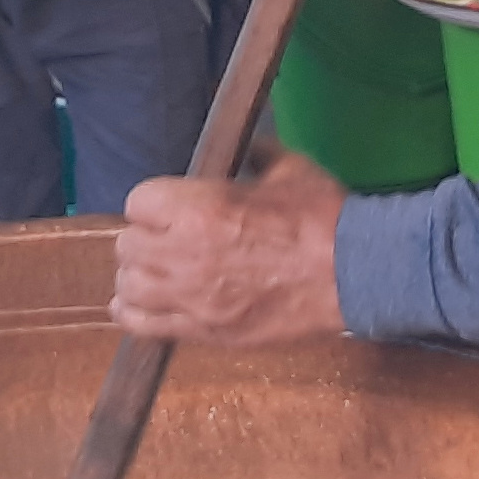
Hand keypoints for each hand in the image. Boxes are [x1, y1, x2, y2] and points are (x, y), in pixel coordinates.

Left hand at [111, 143, 348, 346]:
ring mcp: (190, 297)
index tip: (169, 207)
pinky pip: (143, 325)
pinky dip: (134, 314)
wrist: (351, 275)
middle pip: (127, 244)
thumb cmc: (321, 218)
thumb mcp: (289, 169)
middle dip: (145, 237)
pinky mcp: (202, 330)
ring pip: (128, 286)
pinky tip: (142, 305)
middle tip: (166, 239)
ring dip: (138, 276)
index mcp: (200, 207)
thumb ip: (256, 155)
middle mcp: (184, 252)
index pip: (138, 201)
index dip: (154, 202)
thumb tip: (247, 148)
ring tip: (157, 272)